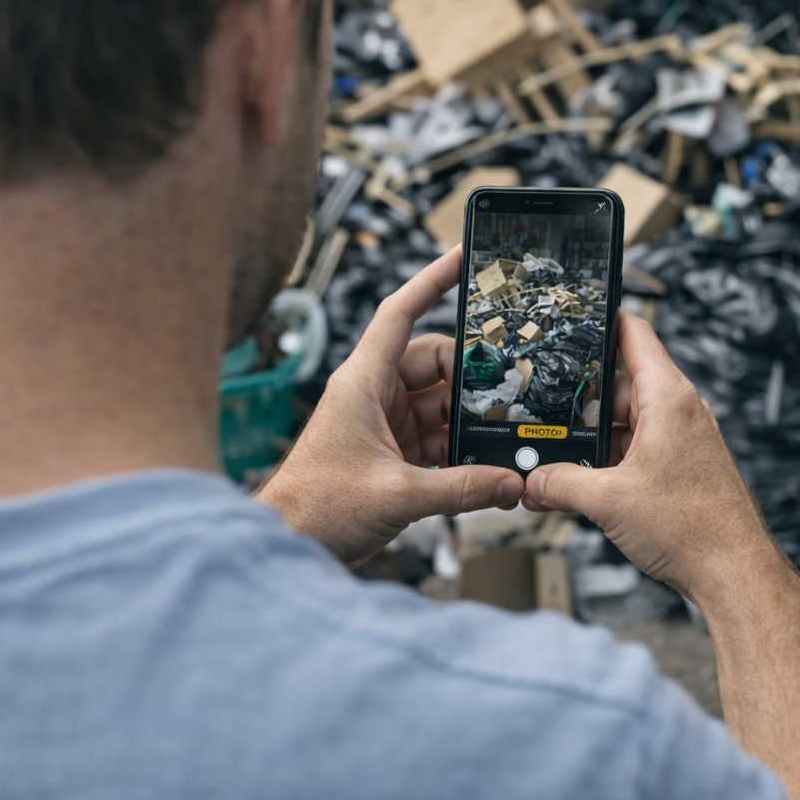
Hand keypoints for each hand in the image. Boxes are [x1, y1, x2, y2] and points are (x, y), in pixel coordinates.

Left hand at [258, 246, 523, 564]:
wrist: (289, 543)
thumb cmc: (316, 508)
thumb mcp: (399, 495)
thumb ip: (462, 488)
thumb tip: (510, 482)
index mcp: (362, 383)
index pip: (400, 314)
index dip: (432, 279)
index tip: (464, 256)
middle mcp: (373, 395)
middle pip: (434, 363)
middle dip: (471, 378)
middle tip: (508, 391)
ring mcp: (384, 423)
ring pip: (440, 403)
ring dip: (468, 421)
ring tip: (501, 436)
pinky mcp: (392, 452)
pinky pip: (437, 437)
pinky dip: (459, 449)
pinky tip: (484, 465)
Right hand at [523, 313, 776, 606]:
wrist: (733, 573)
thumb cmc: (693, 530)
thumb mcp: (607, 501)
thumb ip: (560, 483)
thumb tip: (533, 480)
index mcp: (668, 398)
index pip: (632, 333)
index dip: (599, 321)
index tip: (568, 320)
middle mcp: (679, 412)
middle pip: (618, 385)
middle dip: (579, 403)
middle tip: (544, 418)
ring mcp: (682, 439)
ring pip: (625, 421)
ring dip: (593, 440)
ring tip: (562, 462)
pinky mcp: (681, 466)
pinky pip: (637, 448)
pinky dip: (611, 461)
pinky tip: (586, 485)